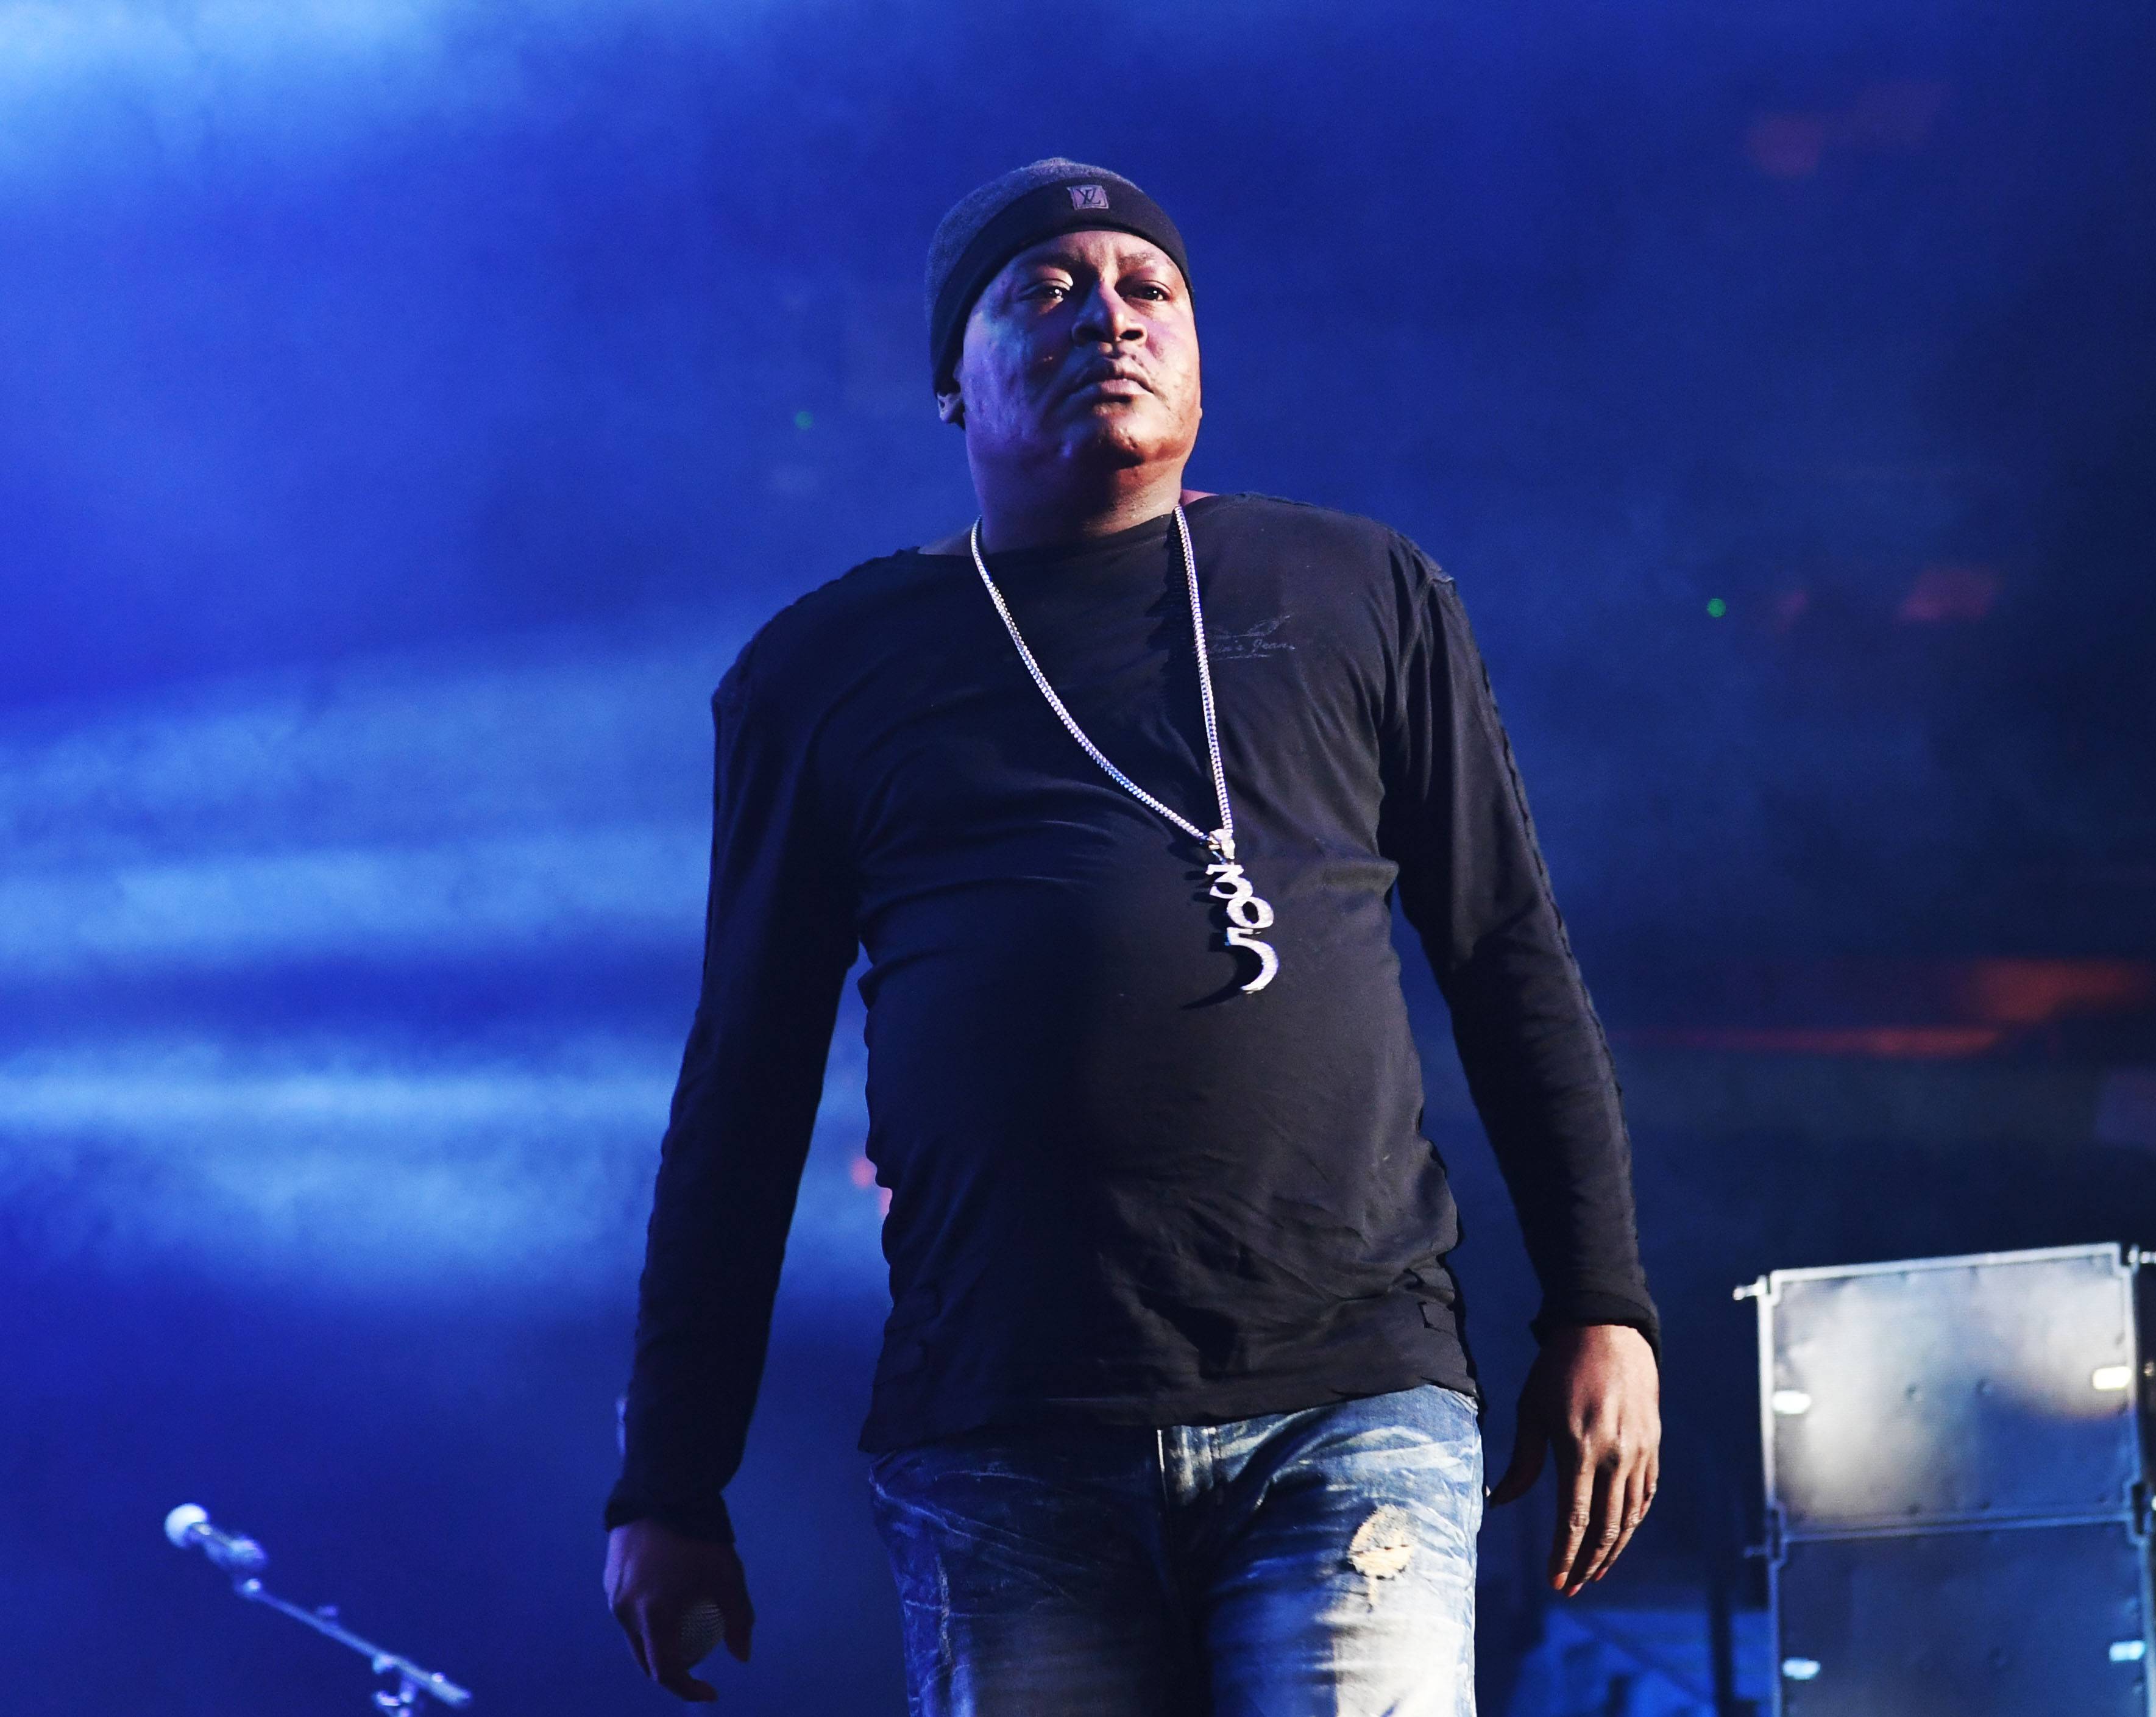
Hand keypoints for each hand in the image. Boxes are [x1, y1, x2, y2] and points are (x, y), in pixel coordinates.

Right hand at [604, 1518, 753, 1701]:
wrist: (663, 1486)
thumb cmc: (700, 1535)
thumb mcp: (728, 1577)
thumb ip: (738, 1619)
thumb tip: (743, 1656)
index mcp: (652, 1616)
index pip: (665, 1671)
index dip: (688, 1689)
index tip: (711, 1690)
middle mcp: (624, 1611)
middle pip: (646, 1658)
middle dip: (673, 1668)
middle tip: (699, 1658)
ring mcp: (612, 1592)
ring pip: (634, 1634)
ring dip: (658, 1641)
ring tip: (685, 1627)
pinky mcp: (607, 1575)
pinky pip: (626, 1609)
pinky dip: (646, 1617)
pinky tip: (668, 1599)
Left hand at [1487, 1322, 1659, 1596]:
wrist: (1607, 1332)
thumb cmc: (1559, 1369)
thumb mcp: (1532, 1409)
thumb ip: (1522, 1461)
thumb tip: (1501, 1502)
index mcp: (1580, 1448)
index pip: (1574, 1518)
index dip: (1564, 1555)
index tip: (1554, 1582)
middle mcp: (1615, 1456)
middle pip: (1606, 1527)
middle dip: (1587, 1563)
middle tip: (1572, 1587)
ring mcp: (1639, 1452)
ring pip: (1630, 1517)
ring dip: (1613, 1551)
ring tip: (1593, 1573)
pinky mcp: (1653, 1446)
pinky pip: (1645, 1496)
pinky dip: (1634, 1522)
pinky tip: (1619, 1537)